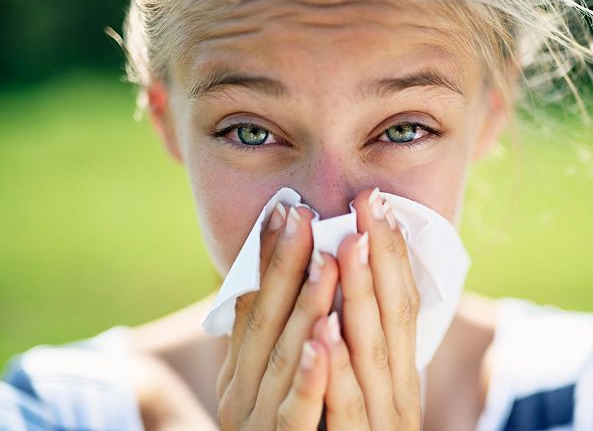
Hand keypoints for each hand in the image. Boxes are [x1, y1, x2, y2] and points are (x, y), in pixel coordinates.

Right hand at [215, 203, 339, 429]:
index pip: (253, 304)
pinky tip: (325, 341)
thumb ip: (265, 339)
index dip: (267, 258)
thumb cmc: (277, 429)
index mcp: (241, 371)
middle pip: (266, 323)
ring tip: (326, 260)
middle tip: (304, 215)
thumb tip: (263, 280)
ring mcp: (262, 422)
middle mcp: (243, 393)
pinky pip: (299, 413)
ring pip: (285, 360)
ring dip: (305, 308)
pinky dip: (311, 377)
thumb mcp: (262, 382)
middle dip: (285, 267)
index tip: (285, 209)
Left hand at [313, 188, 422, 429]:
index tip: (379, 205)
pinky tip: (325, 335)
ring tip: (345, 246)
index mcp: (397, 372)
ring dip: (359, 299)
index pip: (401, 304)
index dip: (393, 254)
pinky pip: (345, 411)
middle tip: (368, 203)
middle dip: (380, 258)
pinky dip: (337, 372)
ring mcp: (381, 423)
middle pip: (392, 318)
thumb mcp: (367, 387)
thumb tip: (350, 292)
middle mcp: (398, 393)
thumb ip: (367, 345)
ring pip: (372, 355)